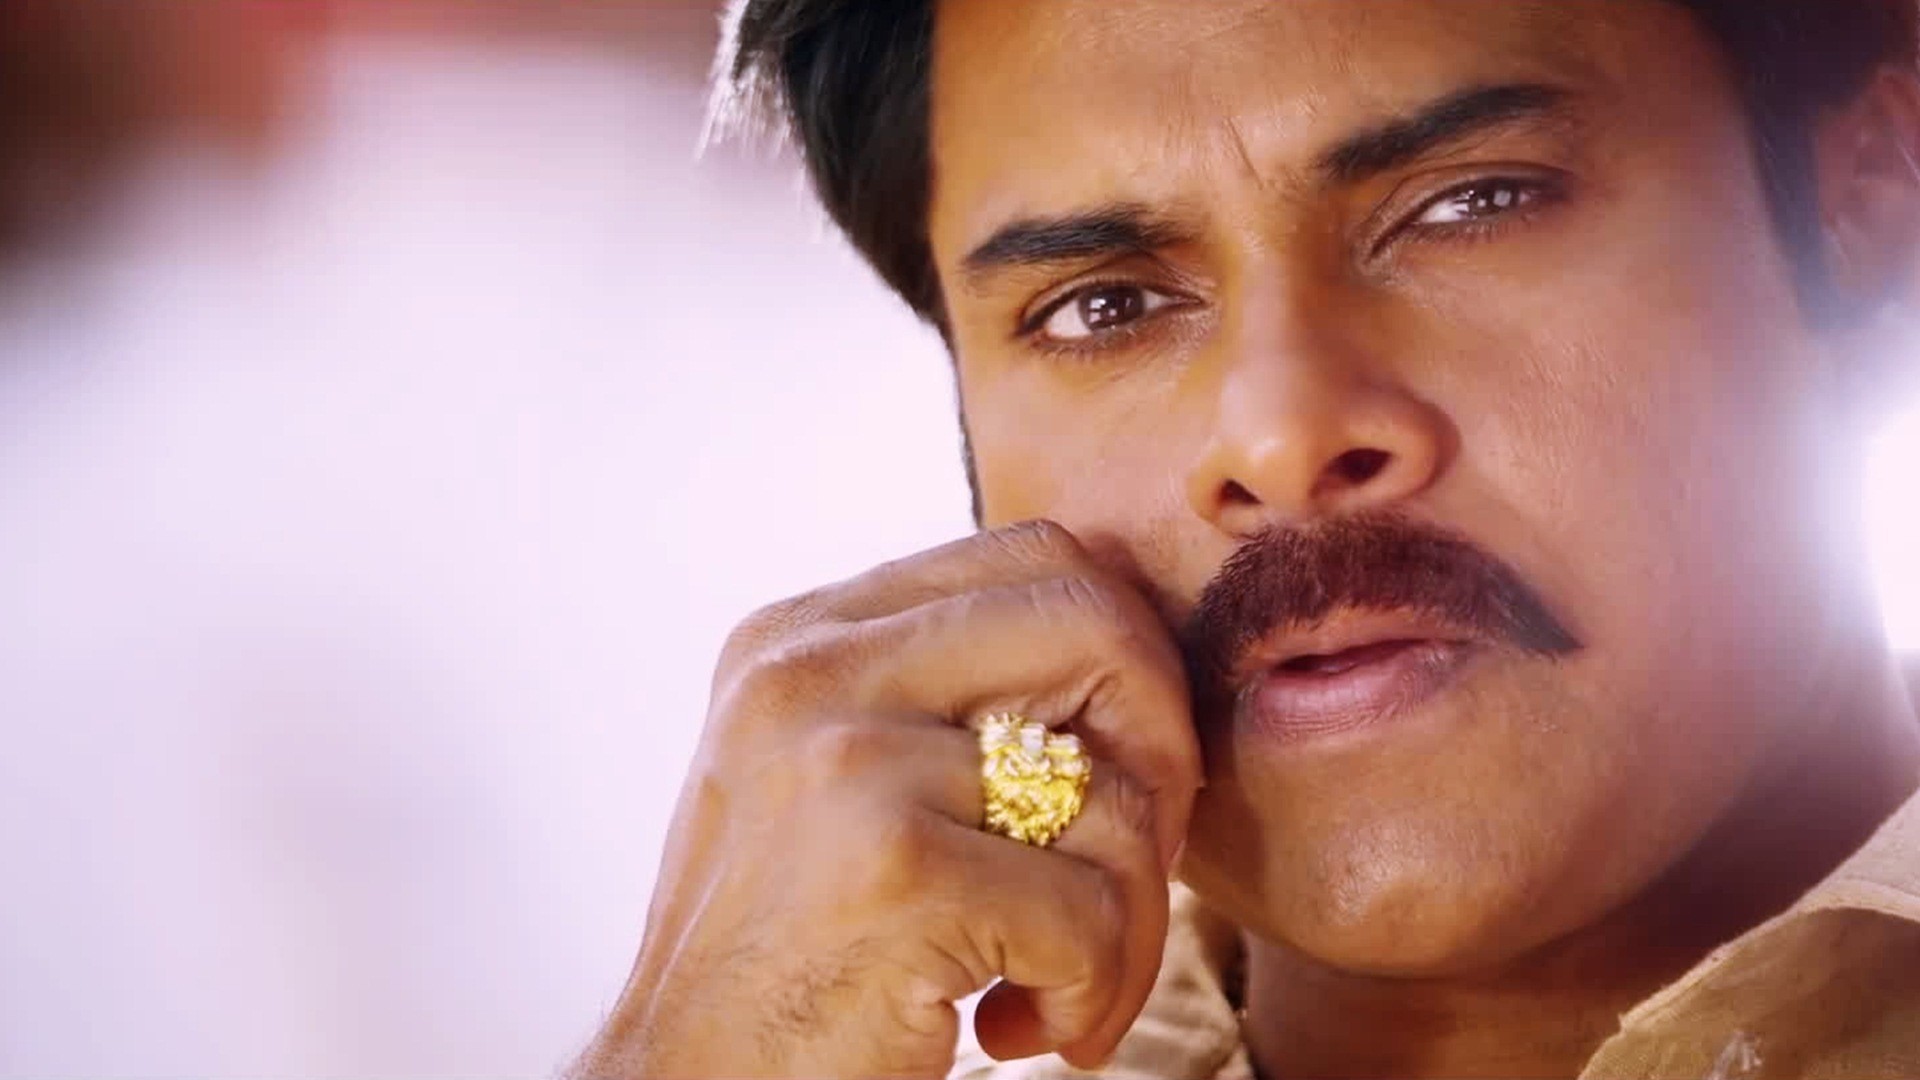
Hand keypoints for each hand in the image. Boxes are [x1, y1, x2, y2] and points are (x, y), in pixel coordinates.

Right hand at [572, 522, 1203, 1078]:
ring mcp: (845, 762)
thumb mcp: (831, 784)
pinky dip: (1091, 995)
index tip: (1113, 780)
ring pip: (1115, 791)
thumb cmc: (788, 960)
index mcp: (798, 635)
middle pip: (1098, 624)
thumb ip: (942, 699)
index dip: (1122, 662)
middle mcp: (809, 670)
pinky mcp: (892, 870)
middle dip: (1162, 758)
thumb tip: (1132, 648)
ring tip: (1061, 990)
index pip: (1036, 559)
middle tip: (1127, 876)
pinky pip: (1094, 912)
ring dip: (1130, 921)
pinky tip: (1017, 1030)